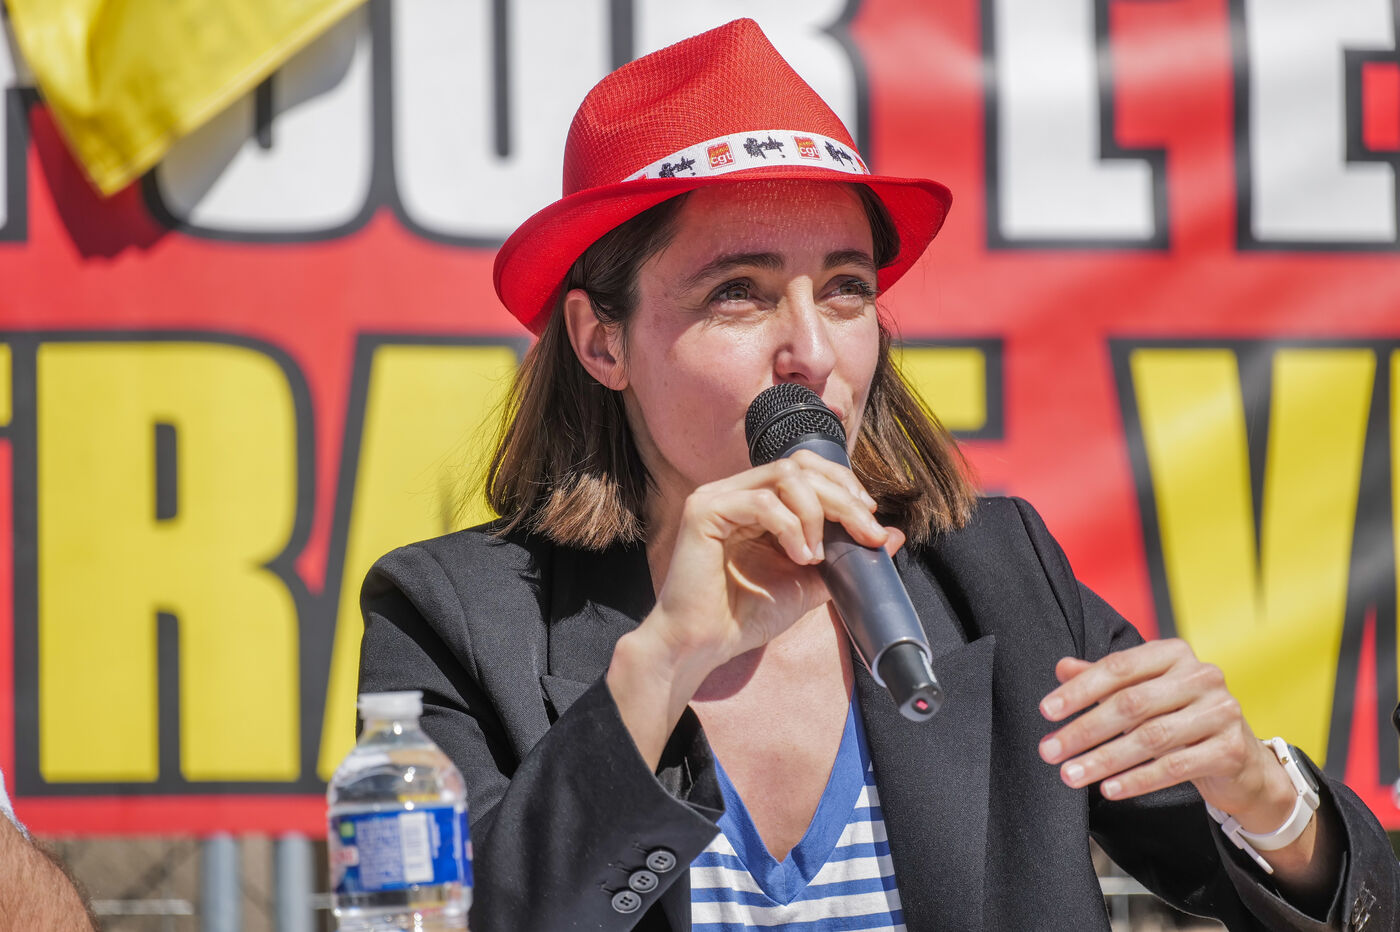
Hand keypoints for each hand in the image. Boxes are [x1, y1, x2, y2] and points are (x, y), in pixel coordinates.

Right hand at [651, 449, 897, 668]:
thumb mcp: (807, 582)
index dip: (843, 485)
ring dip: (816, 513)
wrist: (703, 646)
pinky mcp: (704, 511)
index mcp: (756, 502)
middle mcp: (735, 491)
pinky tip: (799, 557)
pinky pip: (761, 502)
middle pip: (801, 466)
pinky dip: (790, 528)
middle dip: (842, 498)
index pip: (805, 468)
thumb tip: (892, 535)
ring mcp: (717, 497)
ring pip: (784, 476)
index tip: (869, 518)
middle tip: (865, 532)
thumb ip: (844, 556)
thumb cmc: (746, 615)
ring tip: (816, 556)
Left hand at [1036, 639, 1291, 822]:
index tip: (1046, 711)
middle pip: (1131, 703)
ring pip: (1150, 737)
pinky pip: (1175, 767)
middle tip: (1050, 751)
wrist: (1242, 761)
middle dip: (1084, 730)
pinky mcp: (1230, 749)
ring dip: (1103, 759)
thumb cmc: (1182, 719)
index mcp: (1174, 654)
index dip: (1079, 689)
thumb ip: (1105, 680)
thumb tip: (1062, 667)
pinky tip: (1109, 788)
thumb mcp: (1143, 693)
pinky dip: (1137, 779)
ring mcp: (1221, 711)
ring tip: (1071, 775)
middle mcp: (1201, 676)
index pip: (1118, 668)